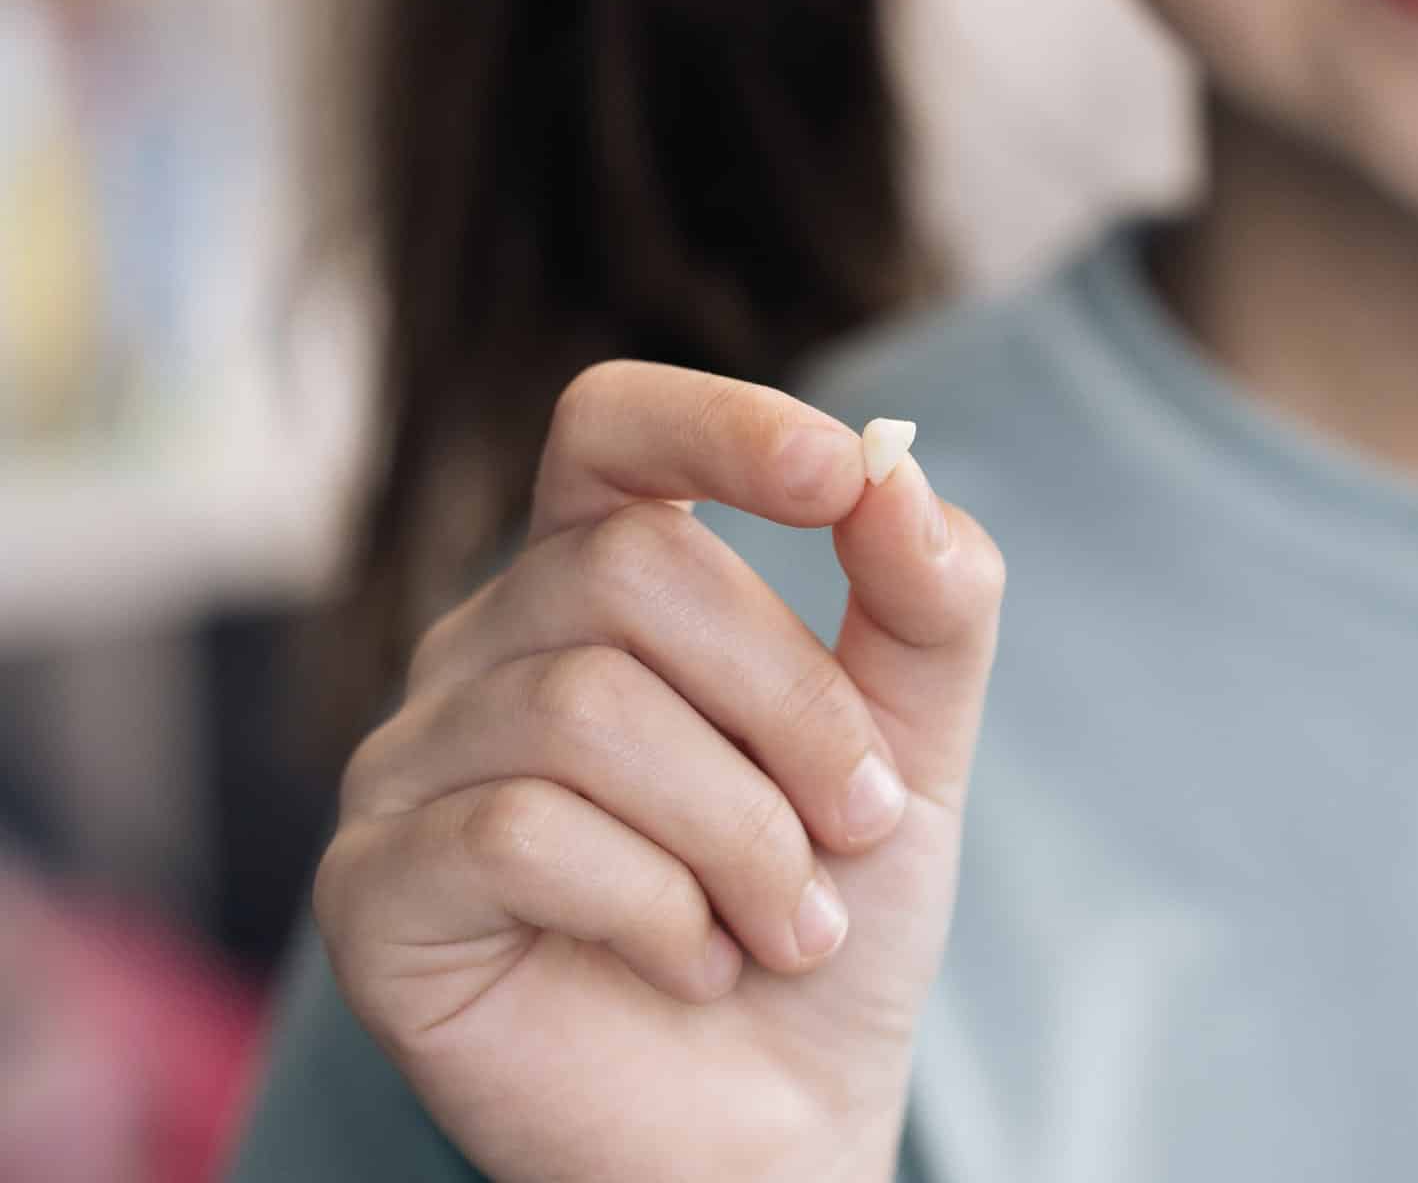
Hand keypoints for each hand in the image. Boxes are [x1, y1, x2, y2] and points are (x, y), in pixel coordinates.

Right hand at [314, 360, 1005, 1182]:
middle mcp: (489, 649)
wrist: (773, 1120)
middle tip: (862, 831)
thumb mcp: (914, 750)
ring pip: (584, 709)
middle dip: (794, 710)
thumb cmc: (825, 916)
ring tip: (785, 926)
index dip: (722, 423)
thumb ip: (925, 605)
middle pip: (634, 572)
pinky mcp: (375, 888)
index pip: (612, 428)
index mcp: (602, 584)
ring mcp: (412, 764)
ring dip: (741, 835)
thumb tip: (897, 475)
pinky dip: (655, 908)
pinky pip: (516, 832)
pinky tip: (692, 965)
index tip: (845, 474)